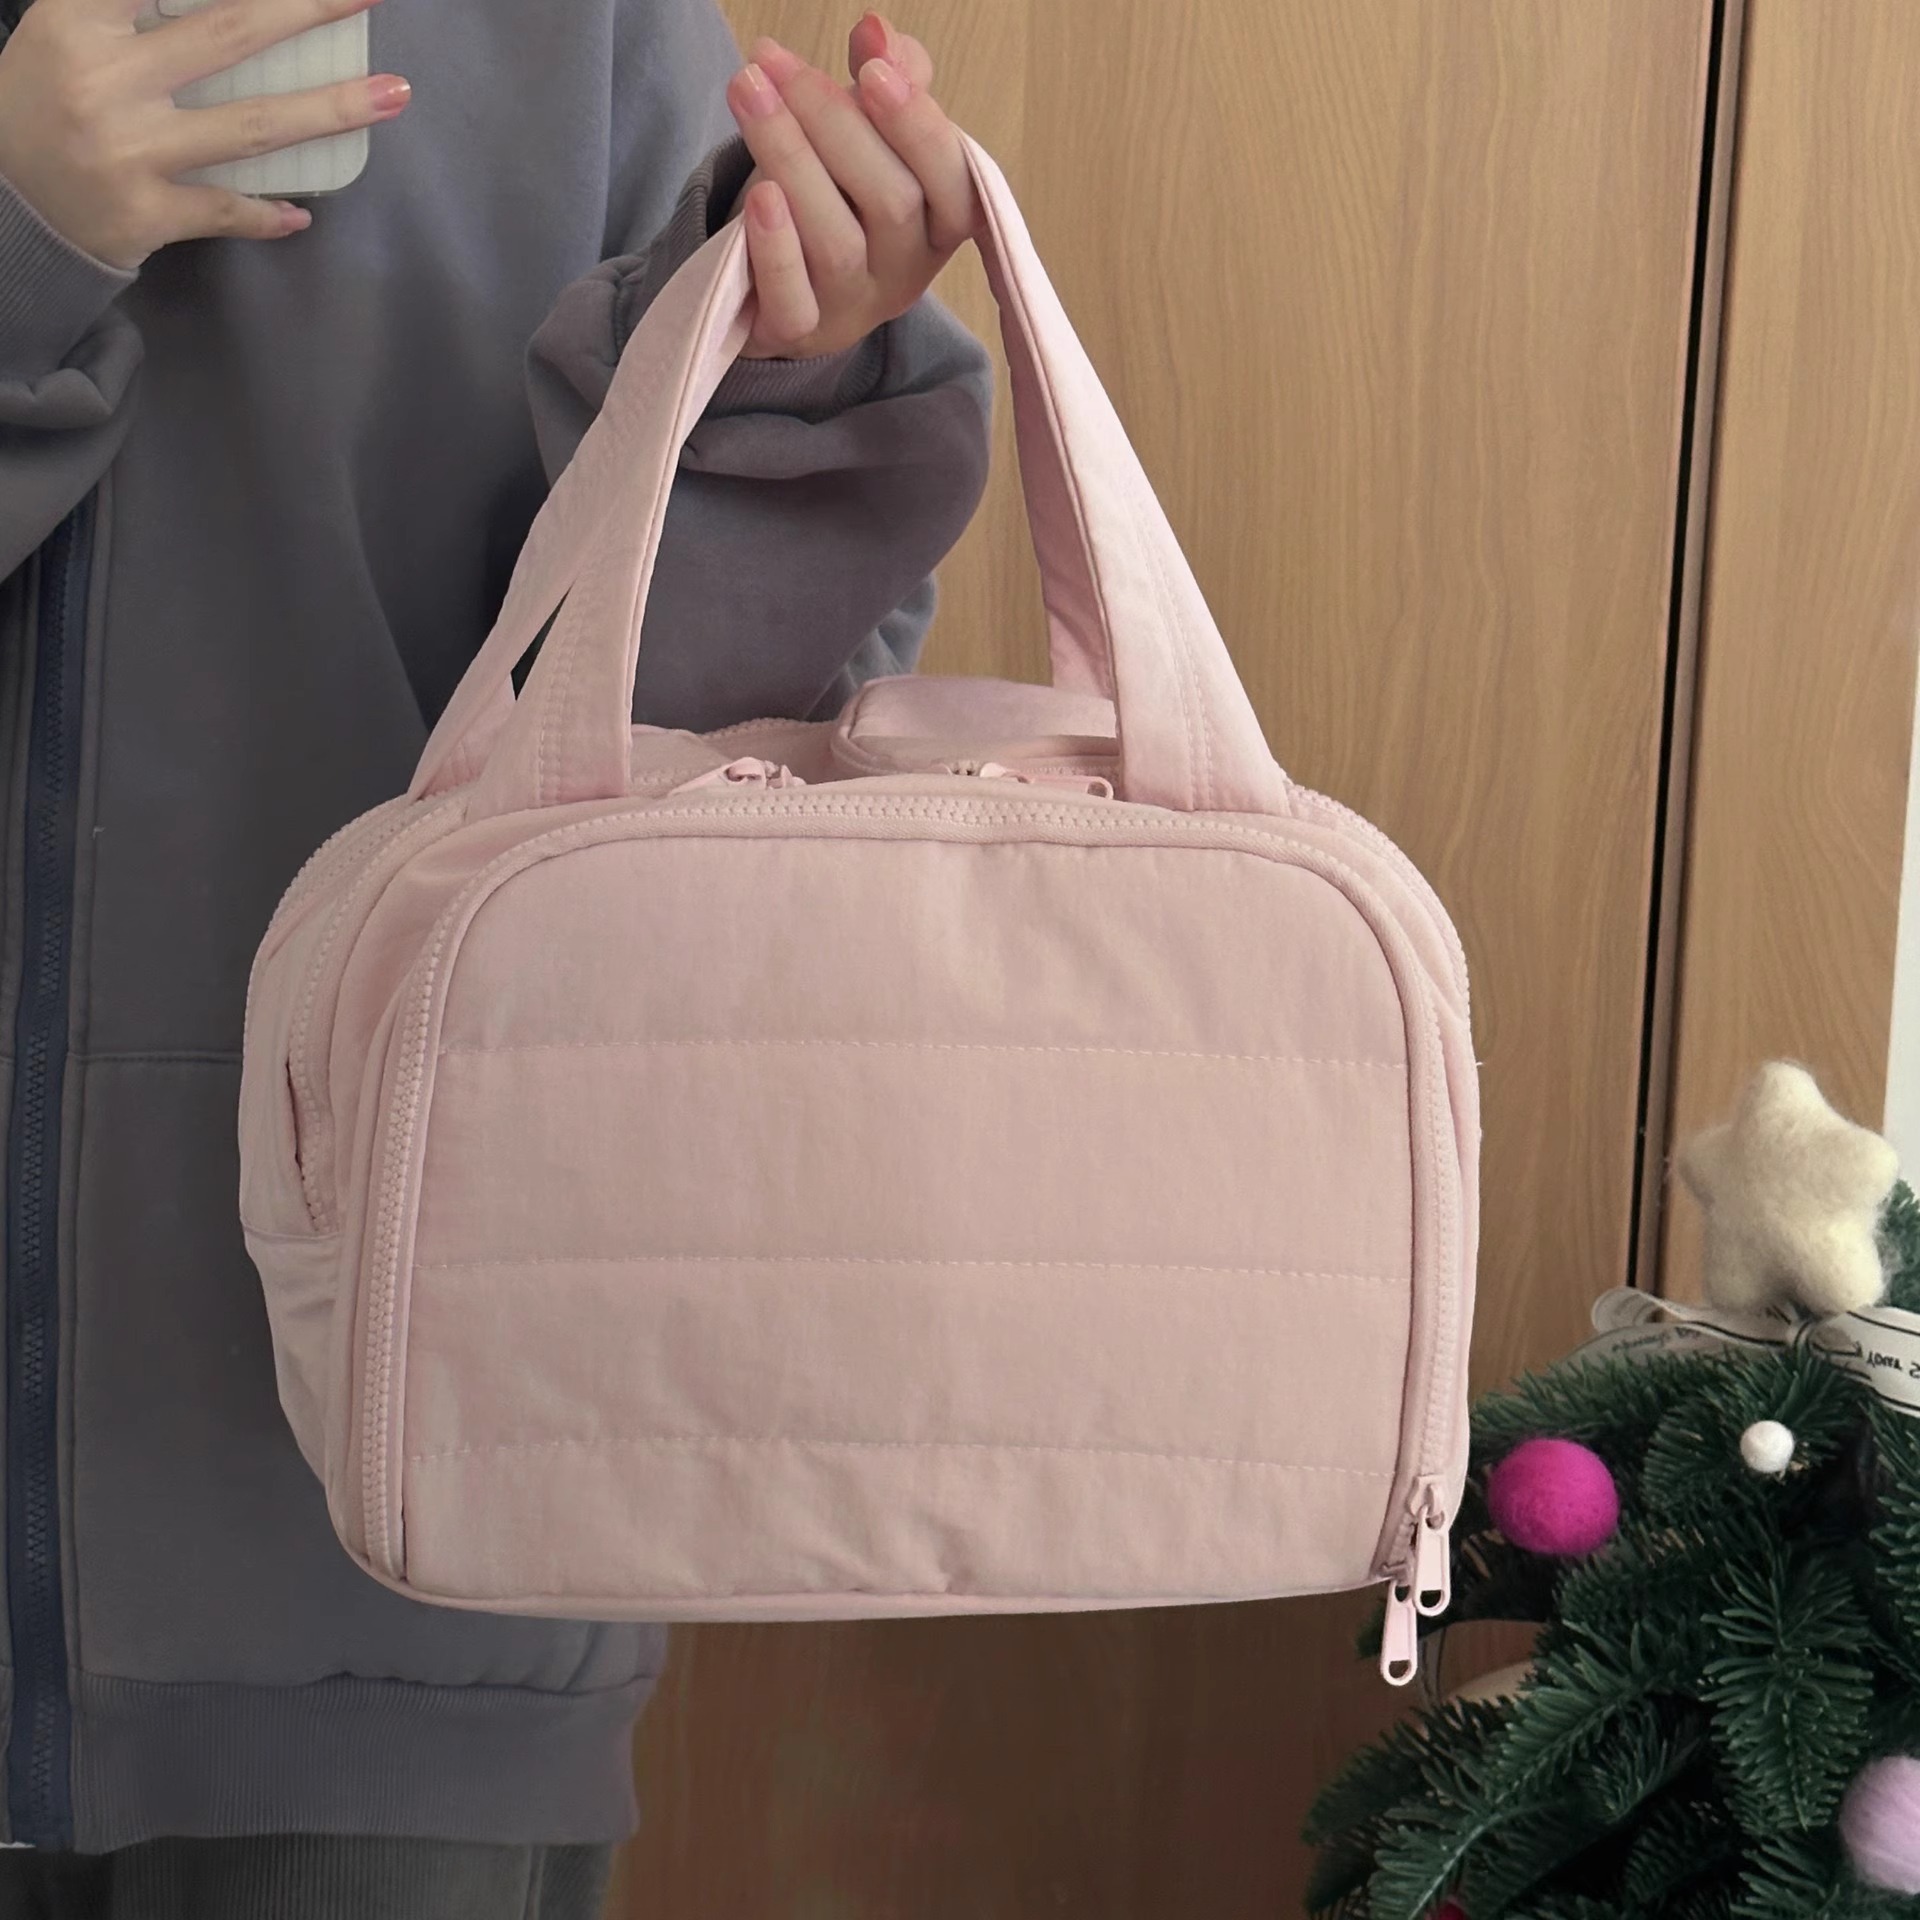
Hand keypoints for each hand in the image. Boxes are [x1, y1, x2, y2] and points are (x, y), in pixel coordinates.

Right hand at [0, 0, 410, 270]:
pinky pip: (226, 210)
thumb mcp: (66, 31)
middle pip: (228, 33)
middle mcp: (106, 79)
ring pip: (249, 126)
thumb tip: (234, 4)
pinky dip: (268, 213)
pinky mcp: (146, 213)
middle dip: (307, 8)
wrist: (3, 204)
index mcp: (79, 19)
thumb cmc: (44, 103)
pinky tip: (304, 212)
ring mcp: (129, 151)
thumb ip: (129, 5)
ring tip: (394, 94)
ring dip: (330, 110)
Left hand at [725, 11, 976, 361]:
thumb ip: (890, 80)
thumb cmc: (840, 195)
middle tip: (776, 66)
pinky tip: (757, 195)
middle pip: (891, 202)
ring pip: (835, 242)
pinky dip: (776, 248)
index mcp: (939, 223)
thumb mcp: (874, 136)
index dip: (918, 127)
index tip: (872, 69)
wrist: (784, 282)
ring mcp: (852, 307)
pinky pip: (792, 298)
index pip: (953, 180)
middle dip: (833, 122)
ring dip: (790, 157)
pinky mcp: (798, 330)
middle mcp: (904, 272)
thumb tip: (876, 33)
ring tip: (748, 90)